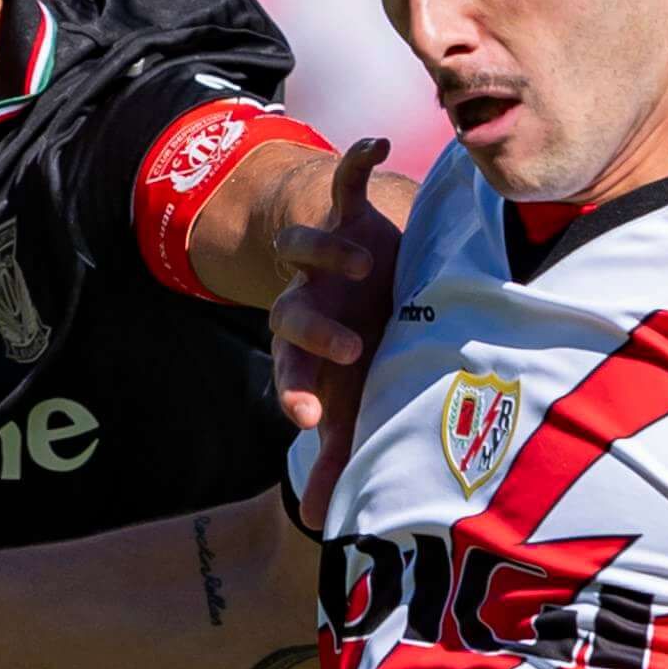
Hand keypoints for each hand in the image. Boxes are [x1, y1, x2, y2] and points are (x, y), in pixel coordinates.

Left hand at [270, 135, 397, 491]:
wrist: (369, 273)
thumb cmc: (366, 348)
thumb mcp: (357, 400)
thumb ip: (342, 457)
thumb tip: (315, 523)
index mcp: (308, 348)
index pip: (291, 375)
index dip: (297, 394)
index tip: (310, 422)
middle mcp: (310, 298)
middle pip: (293, 312)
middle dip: (315, 331)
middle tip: (349, 348)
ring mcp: (326, 253)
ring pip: (307, 247)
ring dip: (326, 253)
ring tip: (361, 264)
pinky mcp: (351, 211)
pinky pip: (343, 181)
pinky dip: (354, 161)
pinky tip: (376, 145)